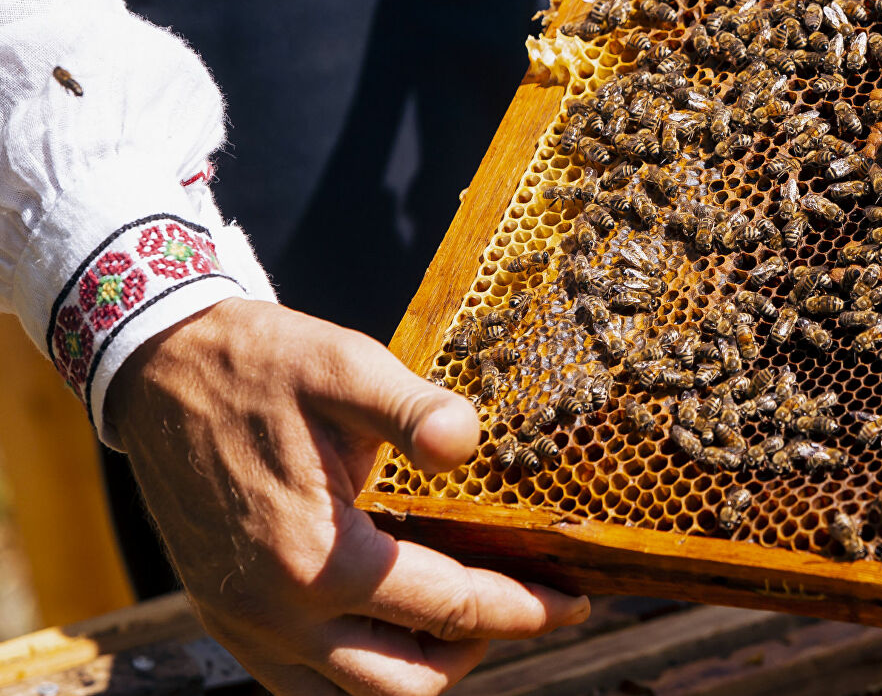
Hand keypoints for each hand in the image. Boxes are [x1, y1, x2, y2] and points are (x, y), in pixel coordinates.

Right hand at [106, 298, 588, 695]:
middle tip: (524, 605)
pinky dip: (360, 668)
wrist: (161, 371)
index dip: (523, 610)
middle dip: (478, 650)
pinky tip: (396, 617)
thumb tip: (465, 440)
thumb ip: (411, 408)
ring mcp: (247, 627)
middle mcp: (278, 613)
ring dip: (418, 670)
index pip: (447, 610)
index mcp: (319, 559)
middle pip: (407, 683)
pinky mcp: (229, 623)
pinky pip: (304, 685)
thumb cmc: (260, 364)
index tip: (574, 601)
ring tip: (463, 617)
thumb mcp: (343, 366)